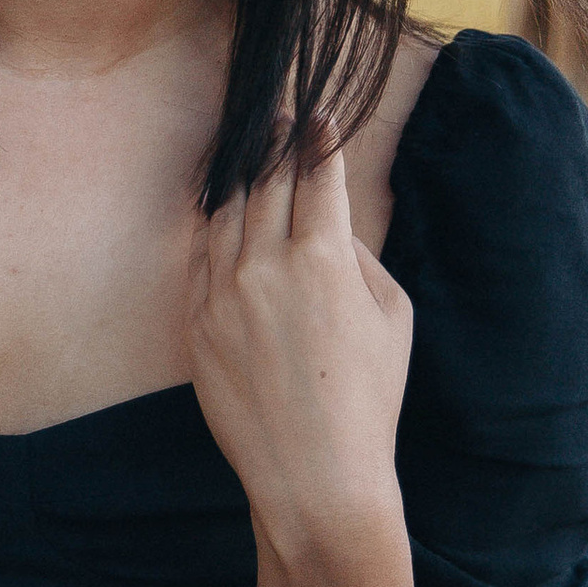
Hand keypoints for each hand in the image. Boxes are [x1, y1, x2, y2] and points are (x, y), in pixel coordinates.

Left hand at [188, 135, 412, 562]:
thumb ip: (359, 259)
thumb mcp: (391, 318)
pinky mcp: (196, 323)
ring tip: (250, 151)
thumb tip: (330, 229)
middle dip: (276, 142)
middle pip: (266, 183)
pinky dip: (214, 226)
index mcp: (321, 259)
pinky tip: (222, 209)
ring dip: (241, 177)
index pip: (316, 177)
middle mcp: (264, 266)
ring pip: (227, 214)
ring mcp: (222, 294)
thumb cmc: (367, 399)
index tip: (319, 115)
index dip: (319, 140)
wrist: (314, 474)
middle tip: (281, 112)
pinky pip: (202, 257)